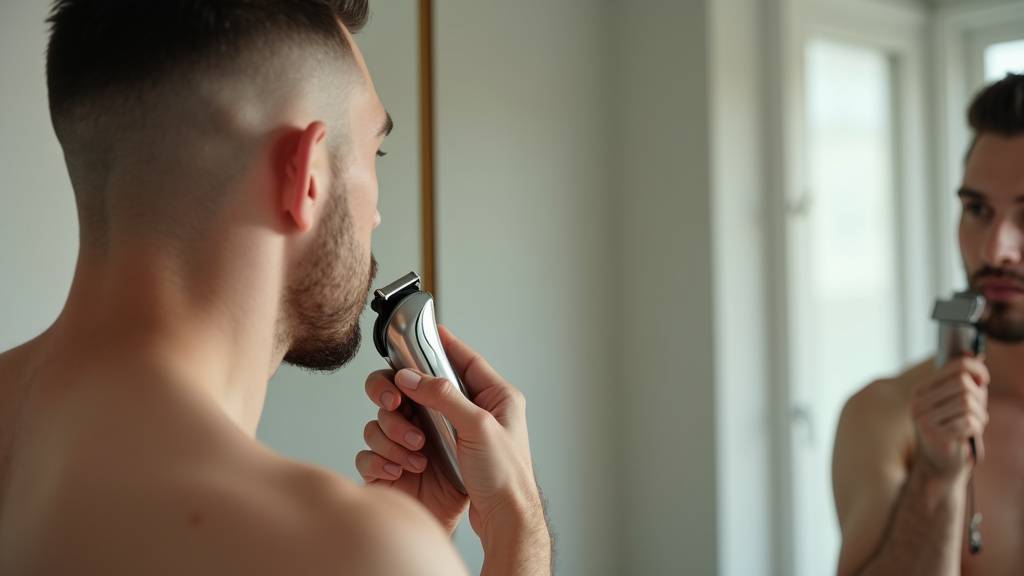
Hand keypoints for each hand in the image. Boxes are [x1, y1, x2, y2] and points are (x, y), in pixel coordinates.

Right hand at [355, 326, 545, 542]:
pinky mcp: (425, 460)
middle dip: (402, 392)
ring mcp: (443, 437)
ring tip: (416, 450)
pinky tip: (404, 467)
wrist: (503, 521)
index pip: (465, 359)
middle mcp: (467, 413)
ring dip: (398, 430)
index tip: (425, 329)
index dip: (445, 343)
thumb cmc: (506, 478)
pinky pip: (389, 447)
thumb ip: (445, 396)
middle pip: (423, 385)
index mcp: (493, 397)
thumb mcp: (480, 427)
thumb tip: (412, 376)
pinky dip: (389, 454)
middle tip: (394, 399)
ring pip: (399, 415)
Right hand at [911, 357, 989, 477]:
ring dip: (980, 415)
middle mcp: (918, 402)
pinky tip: (969, 435)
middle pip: (963, 384)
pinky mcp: (935, 436)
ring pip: (968, 403)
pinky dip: (977, 428)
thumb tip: (974, 355)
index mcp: (921, 391)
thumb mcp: (955, 403)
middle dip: (979, 398)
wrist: (940, 464)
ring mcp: (924, 419)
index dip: (977, 369)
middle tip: (978, 411)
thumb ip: (963, 382)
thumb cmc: (952, 430)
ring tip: (974, 424)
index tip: (984, 381)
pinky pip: (969, 422)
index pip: (956, 366)